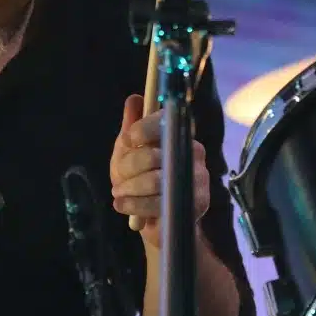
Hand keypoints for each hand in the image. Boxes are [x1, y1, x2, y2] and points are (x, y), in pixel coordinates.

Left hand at [109, 94, 208, 246]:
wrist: (157, 216)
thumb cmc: (141, 178)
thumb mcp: (130, 151)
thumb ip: (132, 127)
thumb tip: (134, 99)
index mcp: (180, 133)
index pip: (165, 121)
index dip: (141, 129)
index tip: (127, 140)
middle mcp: (194, 151)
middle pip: (153, 155)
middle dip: (127, 168)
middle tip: (117, 178)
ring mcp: (198, 178)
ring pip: (154, 180)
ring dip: (129, 188)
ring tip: (119, 192)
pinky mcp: (196, 203)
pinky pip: (158, 203)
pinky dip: (133, 204)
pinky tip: (121, 204)